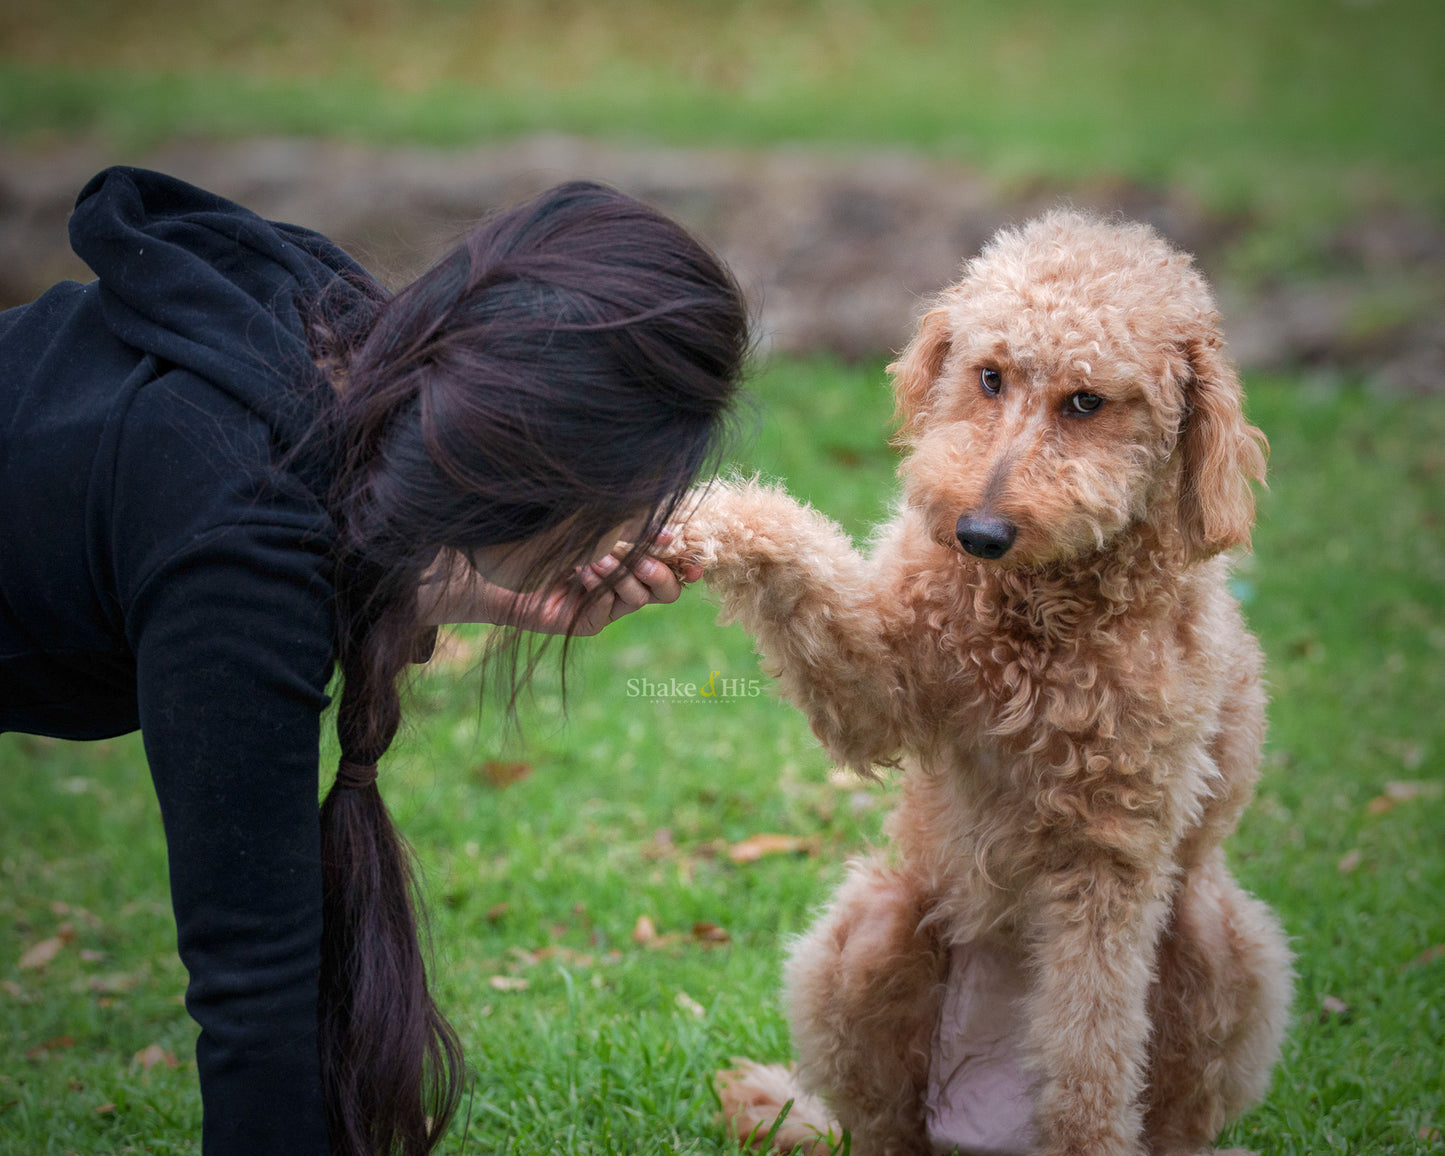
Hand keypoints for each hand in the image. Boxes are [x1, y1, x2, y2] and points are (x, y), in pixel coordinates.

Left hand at [420, 534, 702, 634]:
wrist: (498, 557)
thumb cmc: (548, 531)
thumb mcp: (598, 525)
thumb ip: (636, 529)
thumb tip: (675, 535)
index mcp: (629, 552)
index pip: (671, 559)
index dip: (685, 557)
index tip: (688, 550)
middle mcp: (622, 579)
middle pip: (668, 587)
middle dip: (661, 569)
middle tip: (648, 558)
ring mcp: (607, 602)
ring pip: (644, 596)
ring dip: (625, 571)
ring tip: (596, 556)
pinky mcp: (591, 620)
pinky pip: (615, 606)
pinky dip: (603, 585)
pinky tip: (580, 570)